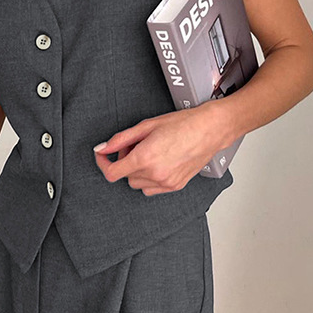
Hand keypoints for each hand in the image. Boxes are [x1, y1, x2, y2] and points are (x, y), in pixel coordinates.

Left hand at [92, 103, 229, 194]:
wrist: (210, 130)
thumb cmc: (183, 124)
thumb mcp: (146, 126)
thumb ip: (120, 139)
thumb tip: (102, 148)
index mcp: (145, 158)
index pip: (112, 173)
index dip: (102, 163)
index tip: (103, 156)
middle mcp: (155, 174)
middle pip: (125, 176)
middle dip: (125, 161)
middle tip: (135, 145)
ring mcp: (166, 183)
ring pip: (137, 184)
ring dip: (137, 171)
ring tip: (149, 153)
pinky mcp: (175, 186)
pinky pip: (151, 189)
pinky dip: (149, 178)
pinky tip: (158, 162)